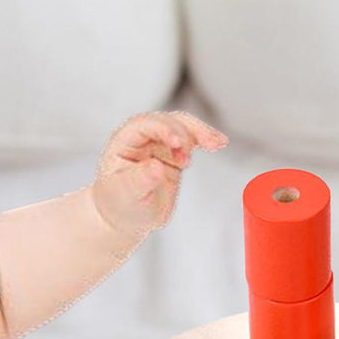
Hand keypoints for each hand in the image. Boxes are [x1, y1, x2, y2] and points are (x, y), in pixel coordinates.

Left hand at [92, 111, 227, 236]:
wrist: (127, 216)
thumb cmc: (120, 204)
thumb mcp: (126, 195)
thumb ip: (140, 179)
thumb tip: (157, 166)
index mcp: (124, 142)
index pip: (145, 126)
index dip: (164, 129)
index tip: (179, 142)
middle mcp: (142, 138)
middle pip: (168, 122)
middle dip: (187, 130)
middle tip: (206, 143)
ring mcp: (160, 145)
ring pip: (183, 128)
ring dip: (201, 132)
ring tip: (218, 143)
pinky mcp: (174, 155)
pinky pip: (192, 141)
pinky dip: (205, 140)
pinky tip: (218, 143)